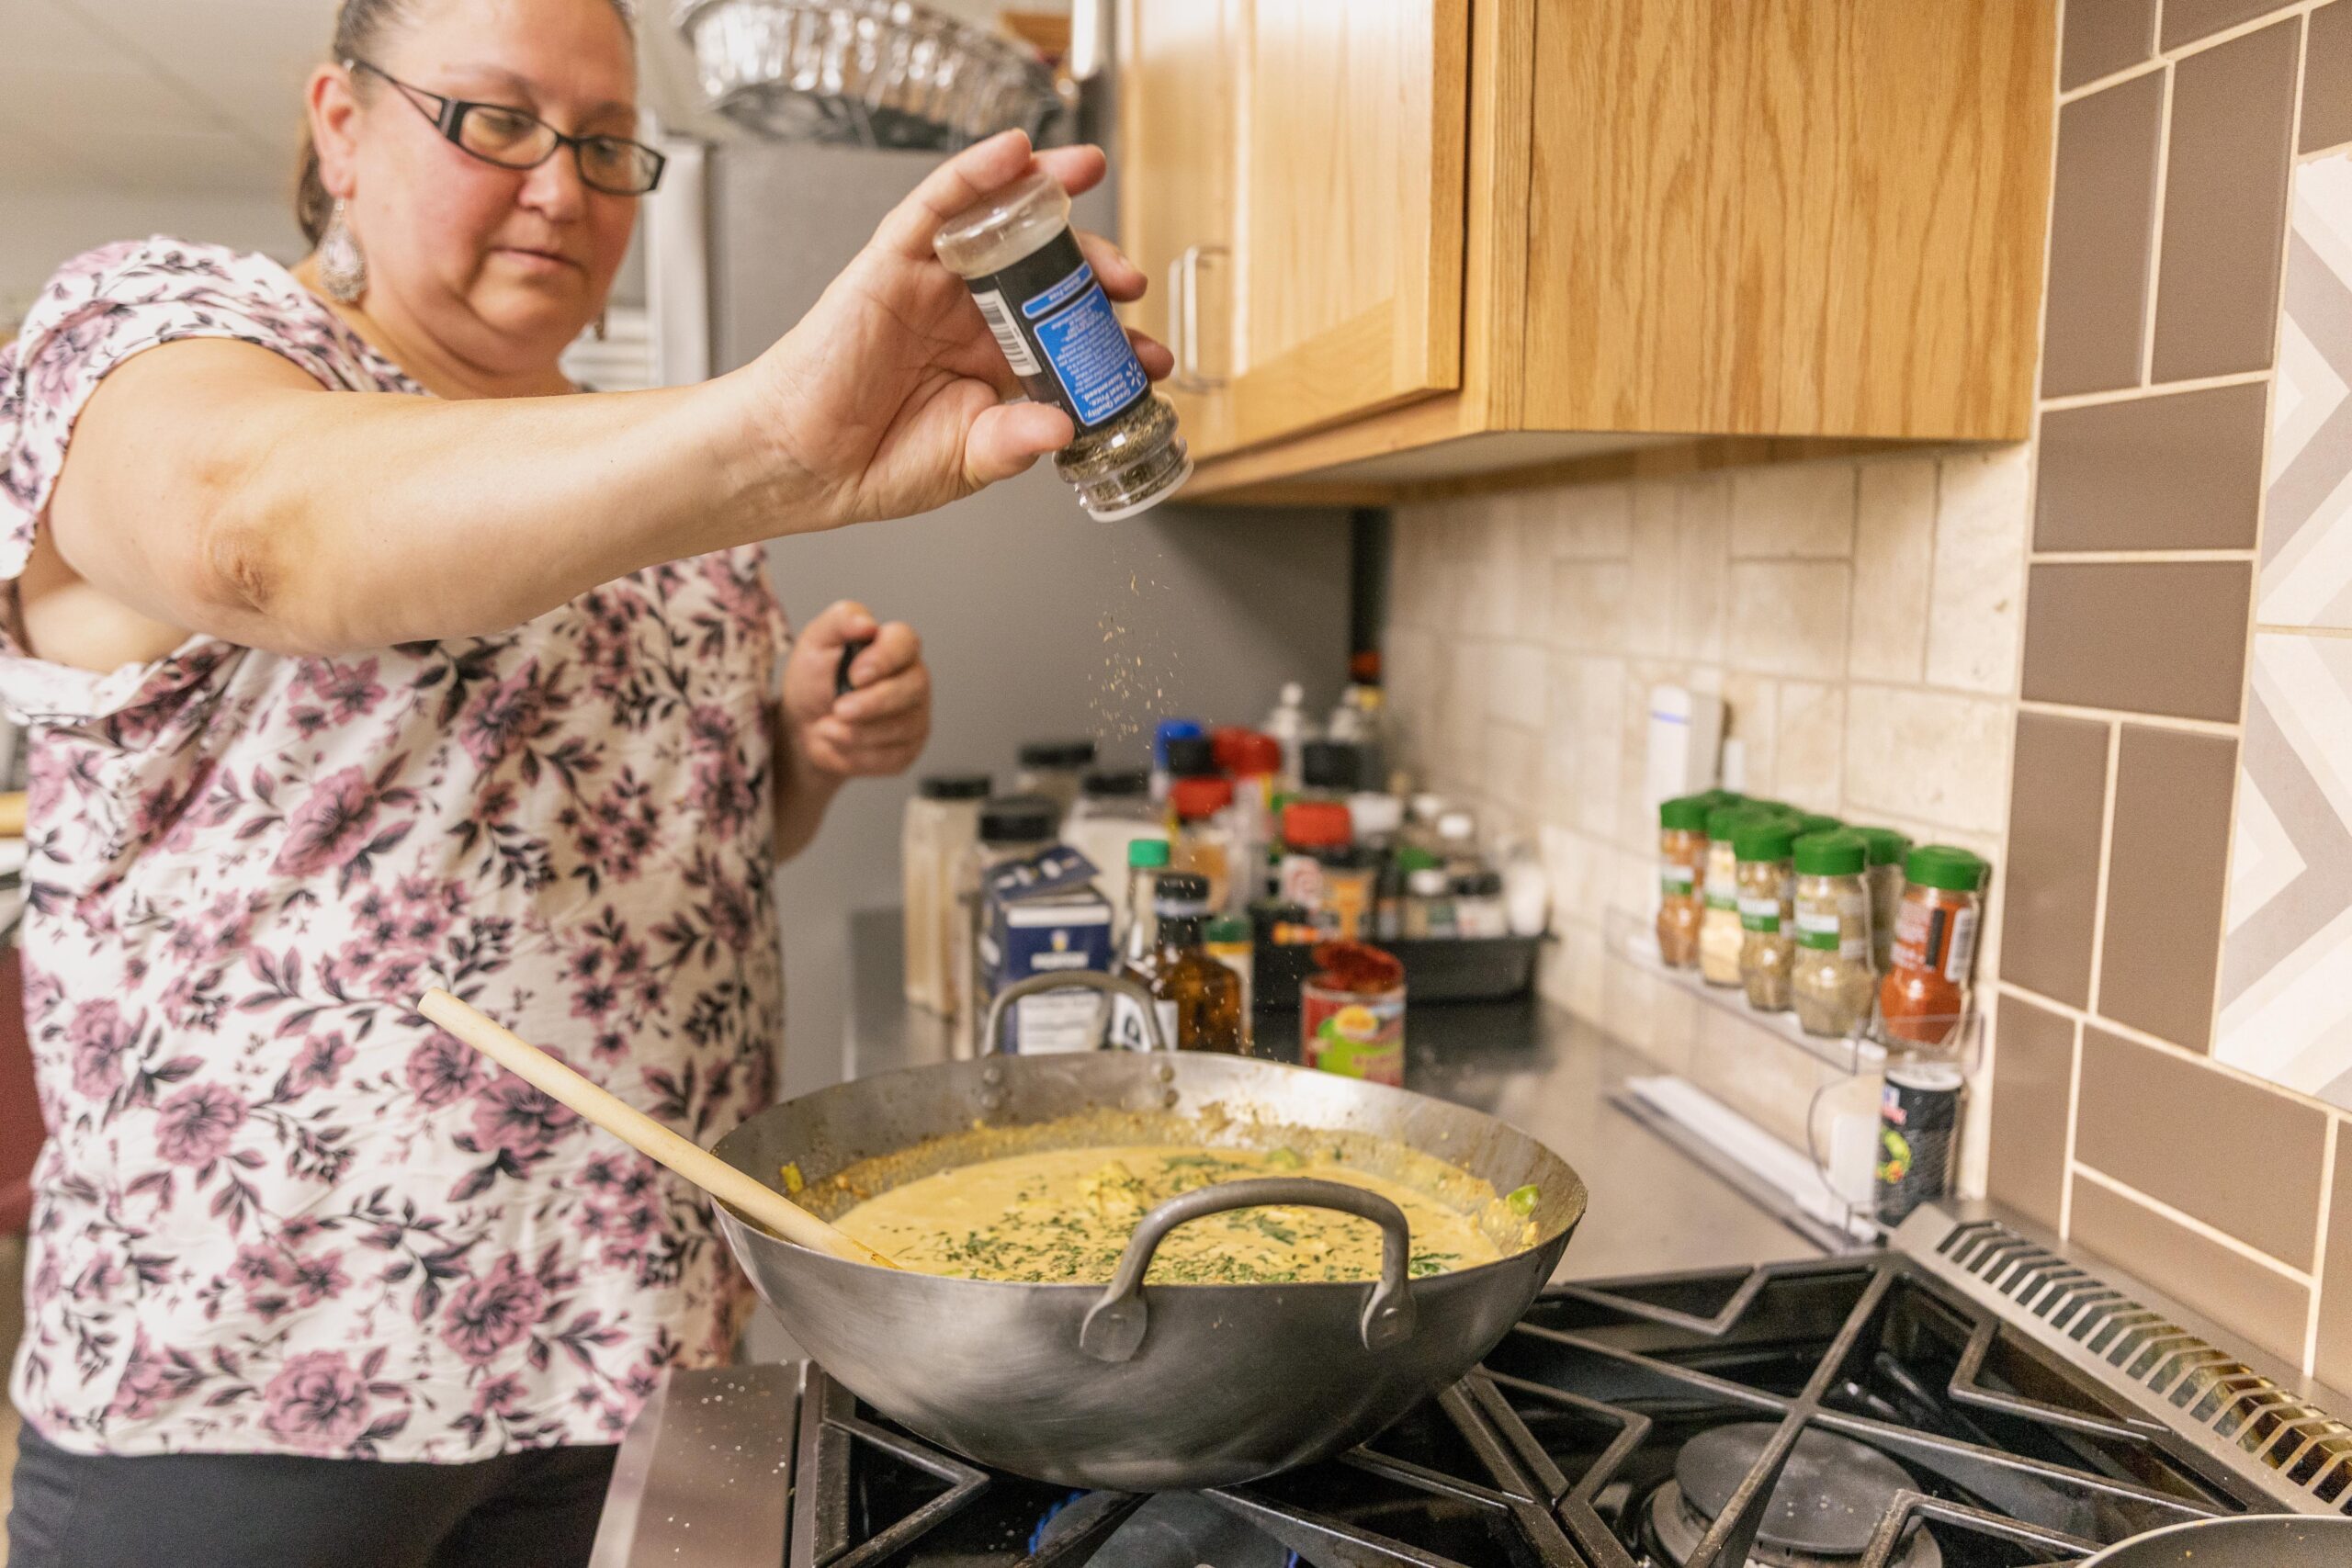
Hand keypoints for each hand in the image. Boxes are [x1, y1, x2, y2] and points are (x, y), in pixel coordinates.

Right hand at [750, 130, 1173, 528]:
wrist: (803, 464)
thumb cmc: (875, 461)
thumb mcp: (967, 461)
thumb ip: (1015, 442)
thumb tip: (1063, 428)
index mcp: (996, 361)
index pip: (1068, 334)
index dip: (1112, 340)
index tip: (1151, 360)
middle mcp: (971, 314)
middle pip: (1047, 269)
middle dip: (1095, 267)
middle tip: (1128, 282)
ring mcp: (934, 284)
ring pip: (999, 222)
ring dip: (1045, 193)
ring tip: (1085, 173)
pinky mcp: (891, 261)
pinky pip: (936, 204)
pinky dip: (975, 174)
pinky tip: (1013, 153)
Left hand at [782, 600, 931, 778]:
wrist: (804, 725)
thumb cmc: (814, 679)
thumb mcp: (816, 642)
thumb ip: (840, 621)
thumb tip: (866, 623)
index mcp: (896, 646)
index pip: (906, 642)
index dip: (884, 659)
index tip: (854, 675)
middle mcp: (914, 679)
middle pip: (911, 688)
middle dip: (871, 703)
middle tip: (837, 709)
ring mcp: (916, 716)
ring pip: (900, 727)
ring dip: (855, 732)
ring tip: (826, 726)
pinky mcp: (908, 750)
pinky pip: (890, 757)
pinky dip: (855, 755)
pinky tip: (839, 744)